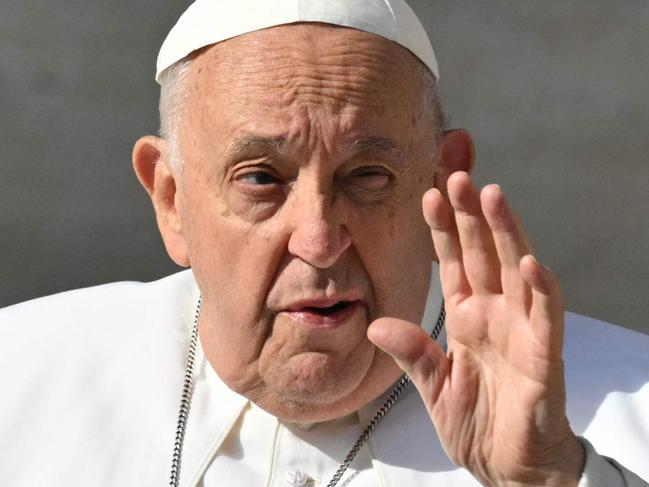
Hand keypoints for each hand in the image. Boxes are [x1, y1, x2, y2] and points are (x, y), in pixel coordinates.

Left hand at [368, 171, 583, 486]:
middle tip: (455, 173)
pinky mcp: (543, 357)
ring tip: (490, 195)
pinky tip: (528, 262)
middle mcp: (495, 313)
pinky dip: (539, 290)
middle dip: (469, 214)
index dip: (442, 227)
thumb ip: (410, 352)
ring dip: (505, 233)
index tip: (427, 191)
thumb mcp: (432, 384)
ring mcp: (521, 330)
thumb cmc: (475, 421)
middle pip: (482, 253)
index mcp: (466, 315)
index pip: (453, 261)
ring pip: (515, 270)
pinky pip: (545, 317)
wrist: (507, 467)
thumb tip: (375, 323)